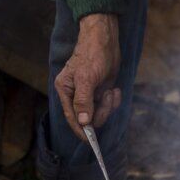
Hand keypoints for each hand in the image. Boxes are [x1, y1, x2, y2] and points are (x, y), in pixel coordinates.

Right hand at [52, 12, 120, 142]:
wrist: (106, 38)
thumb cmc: (92, 54)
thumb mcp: (86, 78)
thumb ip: (83, 101)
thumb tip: (83, 121)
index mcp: (65, 90)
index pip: (72, 117)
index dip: (80, 130)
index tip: (89, 141)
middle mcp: (75, 94)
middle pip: (88, 118)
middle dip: (100, 111)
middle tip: (107, 99)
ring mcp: (89, 94)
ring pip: (100, 113)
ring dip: (108, 105)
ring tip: (111, 91)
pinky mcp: (101, 91)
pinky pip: (108, 105)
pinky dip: (113, 100)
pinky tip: (114, 89)